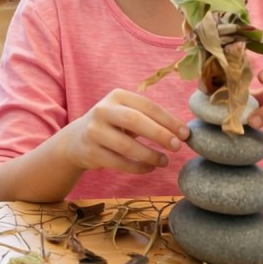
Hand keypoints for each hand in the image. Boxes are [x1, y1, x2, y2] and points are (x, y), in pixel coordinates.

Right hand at [59, 88, 189, 175]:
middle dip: (159, 134)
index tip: (186, 134)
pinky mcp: (91, 151)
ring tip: (165, 161)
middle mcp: (102, 110)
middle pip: (135, 120)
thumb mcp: (126, 113)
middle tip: (178, 147)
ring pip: (126, 145)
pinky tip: (149, 168)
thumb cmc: (113, 126)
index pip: (147, 105)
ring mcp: (94, 131)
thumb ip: (151, 119)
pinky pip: (119, 162)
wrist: (77, 140)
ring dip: (150, 155)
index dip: (169, 120)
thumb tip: (184, 133)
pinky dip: (138, 167)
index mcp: (116, 96)